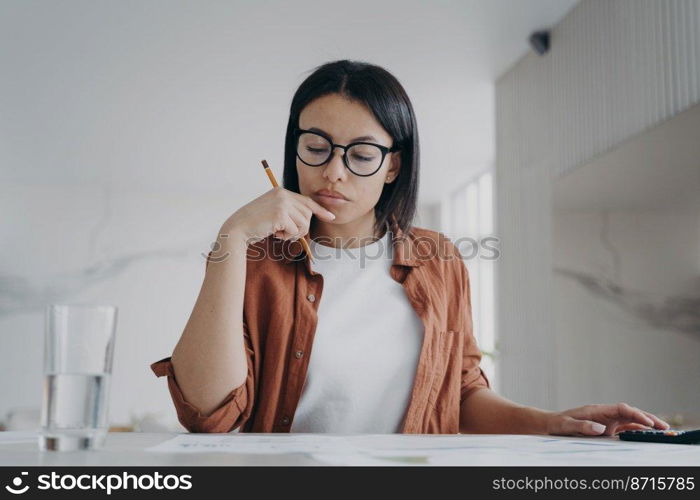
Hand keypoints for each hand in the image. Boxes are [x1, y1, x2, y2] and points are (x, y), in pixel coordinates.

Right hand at [221, 187, 335, 244]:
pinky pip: (295, 230)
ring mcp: (282, 203)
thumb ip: (288, 210)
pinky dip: (286, 236)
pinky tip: (274, 233)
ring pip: (304, 223)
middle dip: (302, 228)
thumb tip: (308, 218)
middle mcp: (283, 194)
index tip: (331, 217)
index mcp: (281, 192)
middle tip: (286, 233)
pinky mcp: (280, 214)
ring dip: (294, 233)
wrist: (237, 228)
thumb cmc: (254, 224)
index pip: (306, 201)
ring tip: (279, 233)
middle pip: (308, 214)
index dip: (320, 210)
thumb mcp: (272, 212)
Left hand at [545, 402, 670, 436]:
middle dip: (648, 418)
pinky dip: (639, 431)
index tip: (648, 423)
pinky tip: (650, 435)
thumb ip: (582, 425)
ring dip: (647, 425)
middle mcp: (605, 414)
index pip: (621, 409)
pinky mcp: (608, 428)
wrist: (552, 424)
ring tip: (664, 431)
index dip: (636, 415)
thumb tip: (600, 428)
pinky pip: (627, 428)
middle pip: (631, 413)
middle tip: (664, 427)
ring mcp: (608, 421)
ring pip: (632, 421)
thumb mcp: (567, 425)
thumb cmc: (558, 423)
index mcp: (597, 410)